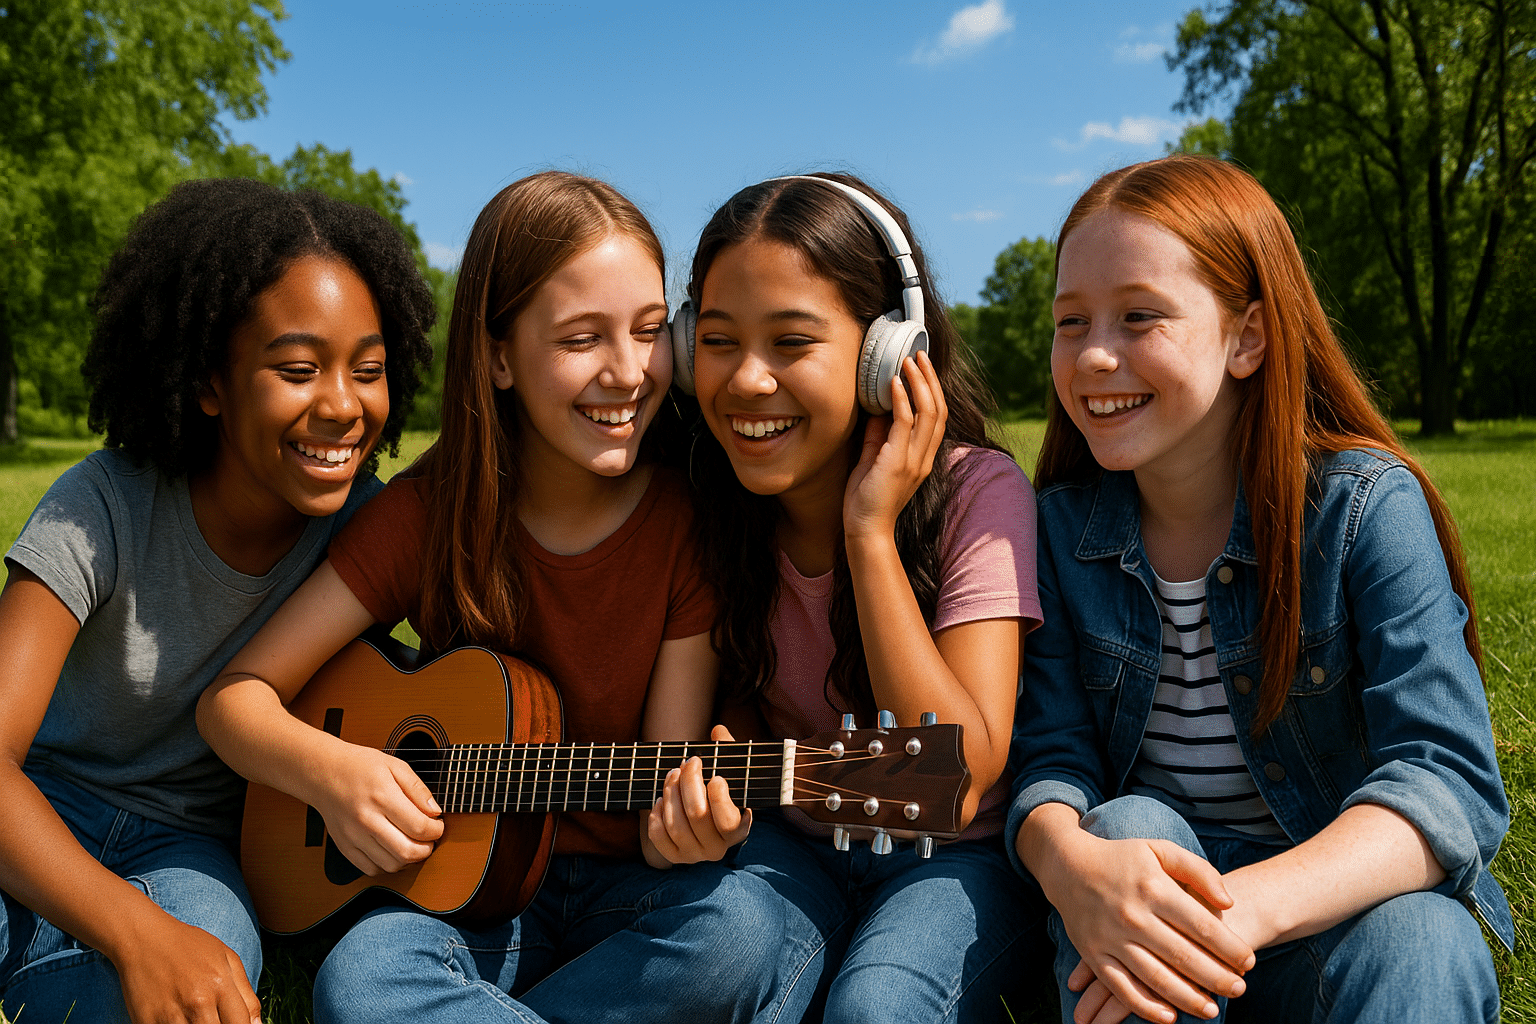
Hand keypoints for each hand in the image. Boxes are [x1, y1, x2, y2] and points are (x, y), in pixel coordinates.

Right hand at [114, 911, 260, 1023]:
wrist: (144, 938)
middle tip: (214, 1018)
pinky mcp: (146, 1022)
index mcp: (220, 985)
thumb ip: (246, 994)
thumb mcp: (227, 959)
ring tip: (196, 1016)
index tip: (234, 1023)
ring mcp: (170, 1015)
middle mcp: (197, 1002)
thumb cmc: (190, 947)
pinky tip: (178, 1018)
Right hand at [311, 745, 443, 874]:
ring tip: (414, 844)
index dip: (436, 830)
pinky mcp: (345, 847)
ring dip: (409, 859)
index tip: (438, 825)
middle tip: (430, 839)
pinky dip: (387, 865)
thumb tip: (435, 811)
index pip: (419, 827)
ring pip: (391, 865)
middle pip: (407, 852)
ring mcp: (354, 837)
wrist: (322, 773)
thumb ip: (418, 789)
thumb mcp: (395, 765)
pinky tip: (394, 850)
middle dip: (427, 849)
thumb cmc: (359, 766)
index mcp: (382, 797)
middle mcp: (366, 820)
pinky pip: (371, 869)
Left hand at [644, 724, 752, 865]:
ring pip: (676, 824)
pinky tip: (661, 800)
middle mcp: (717, 849)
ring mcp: (694, 855)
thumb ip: (727, 751)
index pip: (728, 820)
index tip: (714, 777)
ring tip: (673, 775)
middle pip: (697, 815)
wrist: (706, 819)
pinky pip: (659, 836)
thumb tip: (718, 731)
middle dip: (689, 783)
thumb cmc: (720, 790)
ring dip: (671, 793)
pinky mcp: (674, 856)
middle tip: (688, 763)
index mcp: (737, 830)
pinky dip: (657, 815)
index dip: (719, 798)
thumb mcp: (729, 771)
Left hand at [843, 351, 946, 539]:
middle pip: (939, 409)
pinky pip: (905, 424)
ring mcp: (914, 460)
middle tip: (918, 355)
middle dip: (930, 379)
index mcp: (922, 457)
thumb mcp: (873, 461)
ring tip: (908, 361)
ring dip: (919, 383)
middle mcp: (924, 457)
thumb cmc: (866, 499)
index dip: (933, 390)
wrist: (865, 529)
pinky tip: (892, 382)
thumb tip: (876, 410)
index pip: (937, 417)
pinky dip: (900, 400)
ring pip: (928, 412)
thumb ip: (878, 437)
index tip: (921, 367)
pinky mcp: (898, 462)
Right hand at [1046, 832, 1252, 1023]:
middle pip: (1183, 956)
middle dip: (1217, 978)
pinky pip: (1121, 987)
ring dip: (1187, 998)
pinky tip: (1169, 1017)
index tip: (1249, 962)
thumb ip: (1198, 870)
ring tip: (1212, 1011)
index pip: (1201, 925)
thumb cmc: (1122, 858)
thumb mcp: (1160, 850)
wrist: (1067, 865)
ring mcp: (1111, 937)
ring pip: (1155, 977)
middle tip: (1240, 990)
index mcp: (1154, 888)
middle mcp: (1133, 915)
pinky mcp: (1093, 954)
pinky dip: (1145, 1006)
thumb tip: (1228, 902)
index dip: (1230, 947)